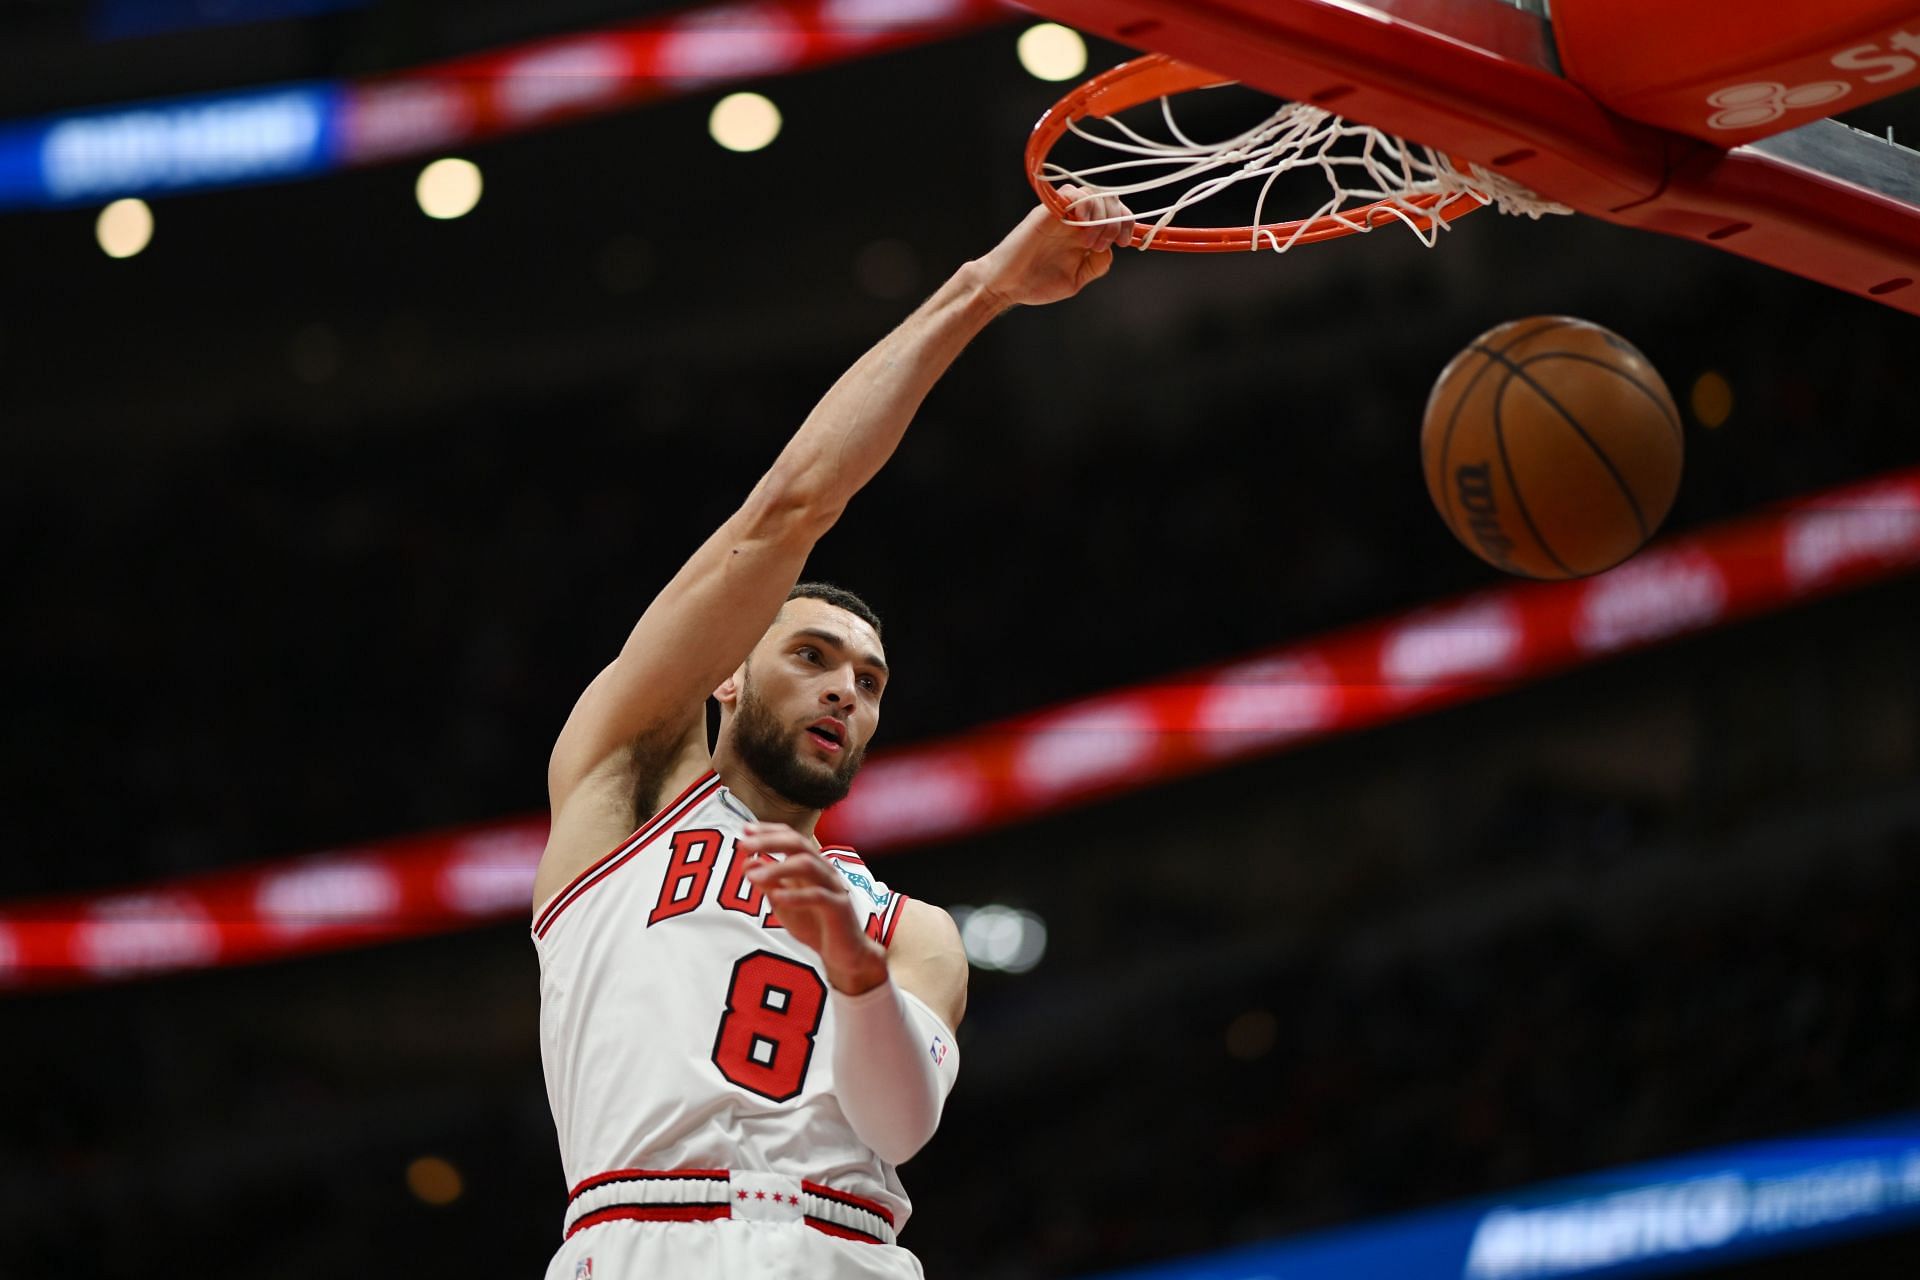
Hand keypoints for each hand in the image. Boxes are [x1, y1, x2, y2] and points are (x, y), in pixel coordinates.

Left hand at [741, 823, 888, 994]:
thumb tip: (747, 864)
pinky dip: (796, 895)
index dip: (768, 830)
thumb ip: (768, 884)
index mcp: (812, 865)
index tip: (744, 829)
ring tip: (754, 876)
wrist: (844, 954)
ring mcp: (833, 886)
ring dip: (778, 868)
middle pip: (798, 843)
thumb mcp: (784, 903)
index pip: (791, 837)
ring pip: (807, 865)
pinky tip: (776, 897)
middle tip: (744, 845)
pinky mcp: (839, 908)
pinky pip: (818, 896)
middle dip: (769, 841)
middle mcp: (824, 870)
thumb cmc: (814, 924)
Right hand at [970, 184, 1135, 308]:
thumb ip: (1096, 265)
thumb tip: (1110, 250)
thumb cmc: (1036, 284)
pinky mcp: (1046, 211)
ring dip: (1100, 215)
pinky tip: (1081, 221)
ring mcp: (1061, 214)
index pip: (1114, 214)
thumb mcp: (1076, 279)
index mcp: (1085, 233)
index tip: (1123, 242)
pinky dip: (1082, 202)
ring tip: (1089, 241)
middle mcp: (1075, 220)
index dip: (1126, 223)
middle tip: (1105, 244)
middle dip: (1116, 219)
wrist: (1005, 285)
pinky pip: (1070, 192)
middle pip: (1109, 200)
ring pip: (1093, 194)